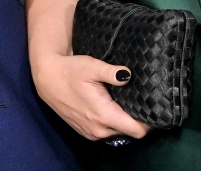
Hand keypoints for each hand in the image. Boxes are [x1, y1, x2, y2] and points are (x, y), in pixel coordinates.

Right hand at [31, 53, 149, 141]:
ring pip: (117, 132)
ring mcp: (91, 133)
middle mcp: (99, 130)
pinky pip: (106, 131)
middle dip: (137, 119)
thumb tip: (129, 75)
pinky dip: (112, 122)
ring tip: (126, 101)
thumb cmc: (71, 70)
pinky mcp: (85, 132)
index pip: (137, 130)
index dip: (148, 121)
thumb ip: (112, 72)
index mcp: (104, 115)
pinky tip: (111, 106)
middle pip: (129, 131)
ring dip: (123, 121)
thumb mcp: (92, 66)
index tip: (152, 107)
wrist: (47, 78)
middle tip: (141, 100)